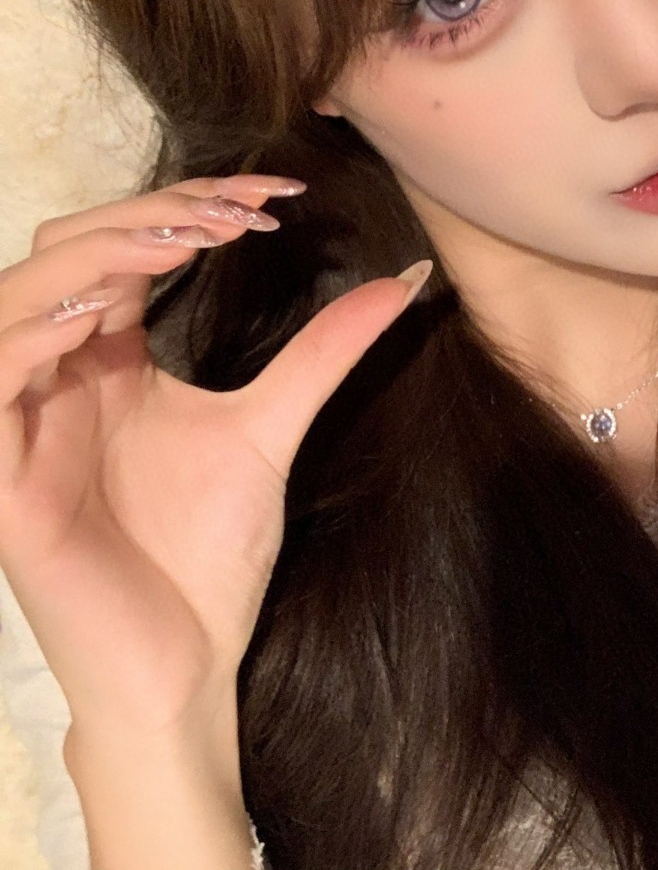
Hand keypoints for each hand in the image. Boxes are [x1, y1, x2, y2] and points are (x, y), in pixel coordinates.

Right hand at [0, 174, 428, 741]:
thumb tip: (406, 282)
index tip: (275, 201)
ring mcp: (20, 427)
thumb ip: (325, 352)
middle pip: (62, 253)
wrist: (184, 667)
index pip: (122, 250)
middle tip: (234, 215)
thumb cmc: (208, 557)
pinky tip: (101, 315)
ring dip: (90, 258)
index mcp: (107, 363)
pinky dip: (29, 334)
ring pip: (12, 301)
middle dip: (142, 215)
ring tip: (178, 245)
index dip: (185, 208)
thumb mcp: (273, 429)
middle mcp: (55, 380)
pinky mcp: (4, 482)